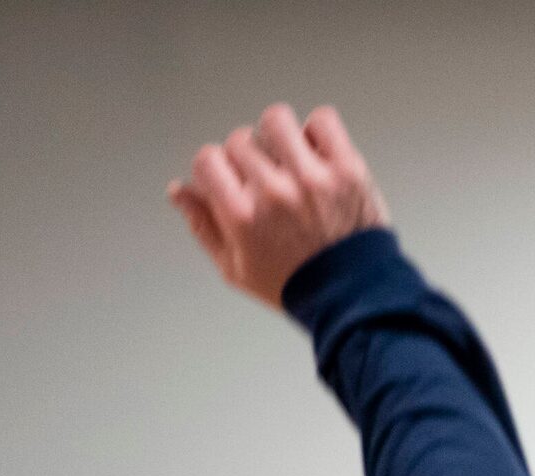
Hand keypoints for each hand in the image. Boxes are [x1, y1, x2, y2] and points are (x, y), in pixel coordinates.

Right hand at [169, 103, 389, 307]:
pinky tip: (316, 155)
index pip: (207, 159)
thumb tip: (179, 191)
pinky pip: (323, 120)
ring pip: (276, 120)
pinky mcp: (347, 169)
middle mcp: (275, 193)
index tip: (231, 182)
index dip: (216, 169)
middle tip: (268, 184)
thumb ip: (203, 226)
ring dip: (278, 135)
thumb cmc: (296, 286)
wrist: (356, 297)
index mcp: (242, 216)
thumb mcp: (237, 269)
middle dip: (248, 159)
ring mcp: (313, 179)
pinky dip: (318, 131)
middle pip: (240, 141)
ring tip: (290, 160)